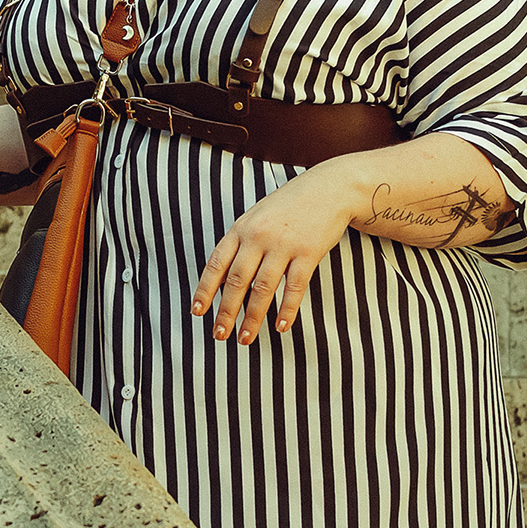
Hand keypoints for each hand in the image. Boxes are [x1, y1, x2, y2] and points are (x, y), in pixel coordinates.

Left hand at [192, 167, 357, 344]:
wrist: (329, 188)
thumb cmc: (289, 206)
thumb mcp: (257, 217)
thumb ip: (241, 243)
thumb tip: (224, 279)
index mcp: (241, 228)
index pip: (216, 264)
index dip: (205, 290)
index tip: (197, 312)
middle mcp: (259, 236)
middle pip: (237, 280)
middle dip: (226, 311)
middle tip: (219, 335)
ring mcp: (284, 244)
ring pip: (263, 288)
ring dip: (253, 317)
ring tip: (245, 338)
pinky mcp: (309, 252)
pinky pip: (294, 287)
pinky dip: (286, 309)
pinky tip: (281, 326)